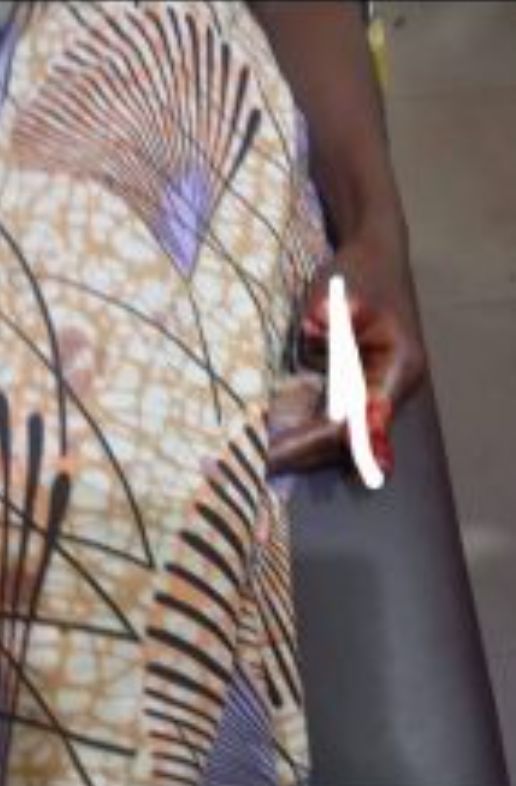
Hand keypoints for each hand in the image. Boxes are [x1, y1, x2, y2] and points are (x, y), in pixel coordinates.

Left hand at [268, 221, 424, 478]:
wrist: (375, 257)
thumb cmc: (360, 272)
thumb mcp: (341, 292)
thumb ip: (328, 319)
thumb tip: (312, 342)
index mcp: (397, 368)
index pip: (355, 422)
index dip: (314, 441)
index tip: (275, 453)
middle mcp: (391, 390)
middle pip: (348, 440)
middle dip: (303, 453)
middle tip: (256, 465)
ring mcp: (376, 393)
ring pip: (340, 437)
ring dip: (303, 450)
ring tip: (258, 461)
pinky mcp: (358, 389)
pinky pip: (333, 421)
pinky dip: (306, 433)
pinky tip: (273, 442)